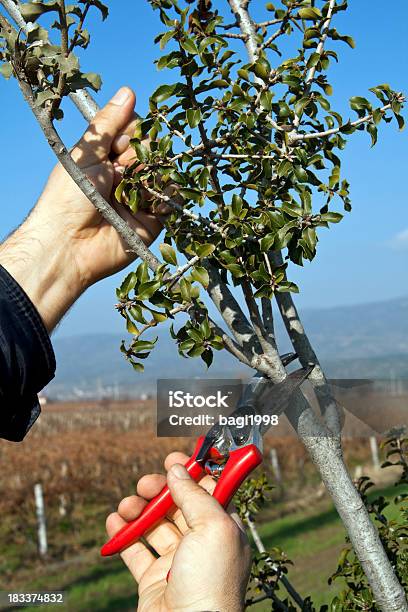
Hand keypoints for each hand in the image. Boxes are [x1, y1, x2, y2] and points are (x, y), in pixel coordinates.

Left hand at [0, 87, 164, 331]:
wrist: (69, 243)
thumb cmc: (70, 196)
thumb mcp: (87, 153)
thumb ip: (109, 124)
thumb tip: (128, 91)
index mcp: (107, 159)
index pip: (134, 133)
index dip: (133, 132)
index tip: (120, 142)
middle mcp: (125, 176)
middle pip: (151, 150)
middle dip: (141, 155)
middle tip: (121, 171)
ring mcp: (140, 198)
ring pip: (163, 173)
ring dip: (152, 175)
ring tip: (133, 187)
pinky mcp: (152, 220)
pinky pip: (171, 199)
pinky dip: (165, 196)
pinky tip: (151, 199)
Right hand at [106, 452, 251, 611]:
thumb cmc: (210, 582)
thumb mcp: (212, 527)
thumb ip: (194, 494)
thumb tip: (178, 469)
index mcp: (222, 528)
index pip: (209, 490)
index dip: (192, 471)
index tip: (174, 457)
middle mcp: (201, 543)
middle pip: (178, 504)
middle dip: (159, 489)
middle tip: (145, 484)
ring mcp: (177, 562)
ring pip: (155, 525)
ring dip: (138, 510)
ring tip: (126, 506)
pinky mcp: (153, 579)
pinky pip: (135, 550)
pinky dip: (123, 535)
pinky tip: (114, 522)